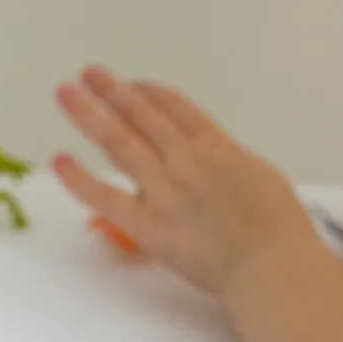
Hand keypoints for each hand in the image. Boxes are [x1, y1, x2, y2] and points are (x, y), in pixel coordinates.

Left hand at [52, 68, 313, 297]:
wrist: (274, 268)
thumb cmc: (284, 234)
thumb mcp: (266, 182)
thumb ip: (236, 166)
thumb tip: (221, 162)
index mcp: (217, 149)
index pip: (176, 108)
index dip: (152, 93)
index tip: (136, 86)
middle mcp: (184, 160)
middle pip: (142, 115)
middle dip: (113, 91)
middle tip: (91, 73)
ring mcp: (163, 190)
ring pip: (117, 141)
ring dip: (89, 113)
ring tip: (66, 92)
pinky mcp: (148, 225)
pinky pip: (104, 197)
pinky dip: (78, 178)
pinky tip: (59, 160)